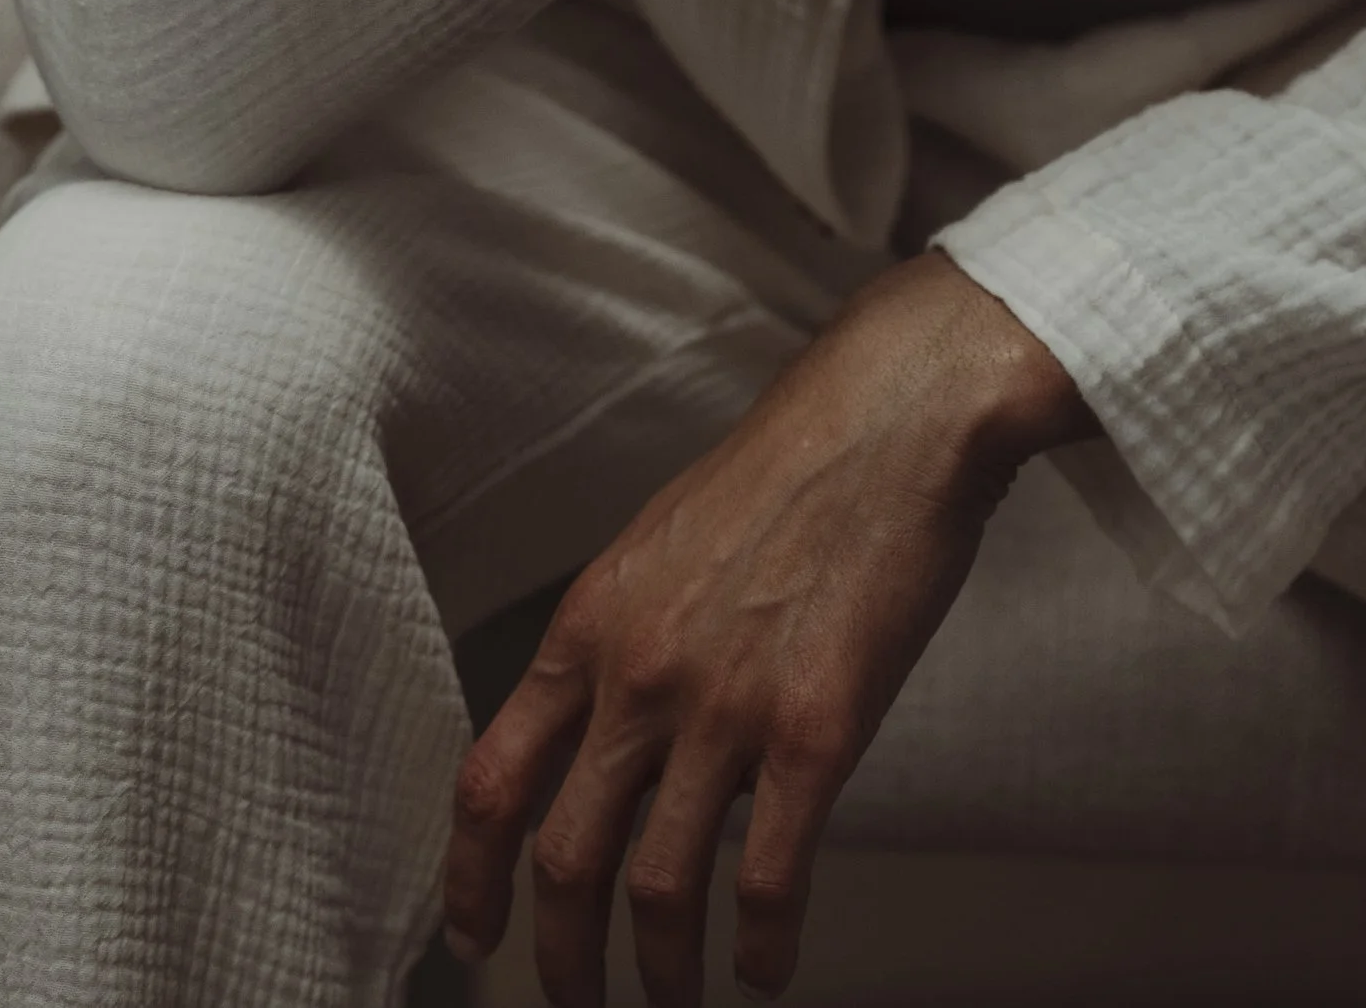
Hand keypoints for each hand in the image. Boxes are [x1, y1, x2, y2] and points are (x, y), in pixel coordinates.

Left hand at [441, 252, 1088, 1005]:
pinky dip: (762, 947)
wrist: (894, 415)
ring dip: (659, 974)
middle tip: (576, 1001)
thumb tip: (601, 737)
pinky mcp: (818, 728)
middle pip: (563, 860)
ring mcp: (727, 705)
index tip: (474, 936)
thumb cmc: (790, 466)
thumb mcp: (660, 541)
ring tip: (676, 1001)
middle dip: (561, 960)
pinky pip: (770, 877)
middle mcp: (641, 672)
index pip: (491, 780)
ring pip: (658, 890)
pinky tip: (767, 967)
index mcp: (592, 622)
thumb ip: (621, 641)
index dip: (470, 879)